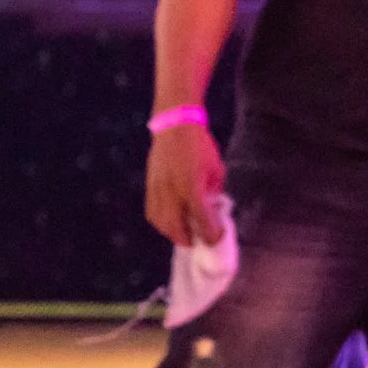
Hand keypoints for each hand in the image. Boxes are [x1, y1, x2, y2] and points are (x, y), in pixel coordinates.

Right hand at [144, 124, 226, 247]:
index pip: (202, 220)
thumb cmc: (200, 146)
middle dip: (191, 239)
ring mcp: (158, 190)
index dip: (211, 234)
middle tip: (200, 240)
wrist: (174, 126)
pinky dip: (161, 223)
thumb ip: (214, 192)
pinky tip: (170, 222)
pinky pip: (152, 212)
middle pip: (177, 228)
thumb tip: (214, 209)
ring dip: (174, 234)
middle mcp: (172, 192)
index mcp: (192, 187)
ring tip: (185, 234)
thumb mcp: (216, 169)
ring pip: (162, 223)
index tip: (217, 237)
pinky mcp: (150, 186)